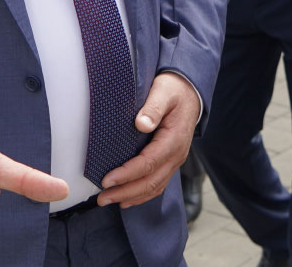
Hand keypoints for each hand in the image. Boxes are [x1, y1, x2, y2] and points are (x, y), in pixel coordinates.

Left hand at [99, 72, 200, 207]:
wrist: (190, 92)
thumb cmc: (173, 90)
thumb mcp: (163, 91)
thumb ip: (153, 107)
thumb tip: (141, 124)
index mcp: (174, 139)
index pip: (149, 163)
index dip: (128, 174)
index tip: (107, 180)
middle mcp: (176, 154)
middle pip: (151, 181)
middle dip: (126, 191)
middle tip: (102, 198)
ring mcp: (175, 160)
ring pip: (155, 187)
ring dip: (132, 196)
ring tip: (109, 200)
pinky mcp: (170, 161)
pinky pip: (158, 184)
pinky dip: (142, 195)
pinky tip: (127, 199)